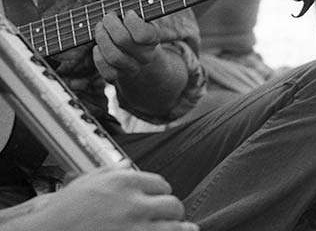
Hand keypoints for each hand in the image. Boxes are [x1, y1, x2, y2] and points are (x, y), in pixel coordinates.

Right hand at [24, 168, 196, 230]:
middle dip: (171, 212)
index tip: (159, 200)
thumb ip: (111, 172)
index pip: (160, 184)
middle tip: (168, 217)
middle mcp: (134, 204)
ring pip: (174, 228)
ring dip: (178, 229)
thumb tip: (127, 166)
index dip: (161, 193)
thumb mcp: (86, 182)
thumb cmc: (60, 213)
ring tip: (181, 230)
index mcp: (124, 183)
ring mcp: (135, 229)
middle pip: (172, 205)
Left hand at [93, 0, 160, 81]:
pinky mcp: (119, 77)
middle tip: (107, 16)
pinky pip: (107, 72)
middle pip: (123, 41)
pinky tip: (98, 47)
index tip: (127, 13)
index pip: (144, 34)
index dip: (132, 22)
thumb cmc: (132, 23)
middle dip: (109, 25)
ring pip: (114, 57)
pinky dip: (98, 58)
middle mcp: (146, 54)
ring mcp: (133, 67)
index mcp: (154, 36)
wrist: (138, 54)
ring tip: (99, 28)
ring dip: (101, 39)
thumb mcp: (131, 6)